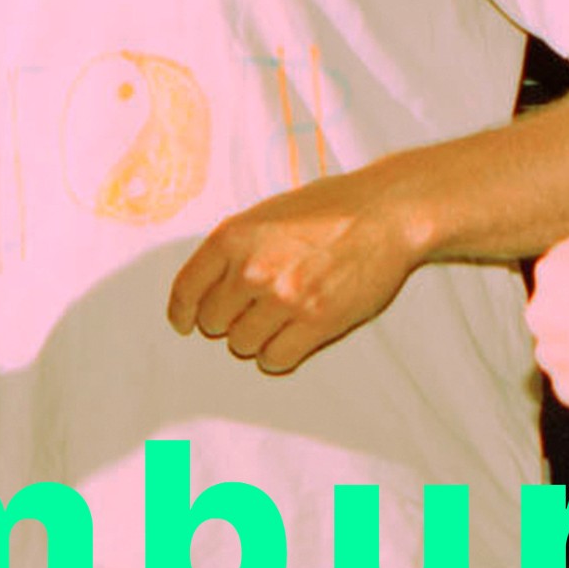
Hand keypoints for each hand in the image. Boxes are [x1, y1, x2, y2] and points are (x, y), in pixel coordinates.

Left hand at [165, 170, 427, 376]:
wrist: (385, 214)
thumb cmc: (331, 209)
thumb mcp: (267, 213)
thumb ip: (235, 247)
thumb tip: (209, 283)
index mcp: (233, 237)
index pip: (186, 289)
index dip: (183, 312)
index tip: (186, 322)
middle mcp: (252, 269)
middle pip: (214, 322)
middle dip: (229, 320)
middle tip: (252, 310)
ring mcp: (284, 298)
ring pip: (243, 344)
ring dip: (255, 338)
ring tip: (278, 320)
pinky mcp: (316, 322)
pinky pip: (276, 358)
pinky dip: (278, 356)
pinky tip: (289, 341)